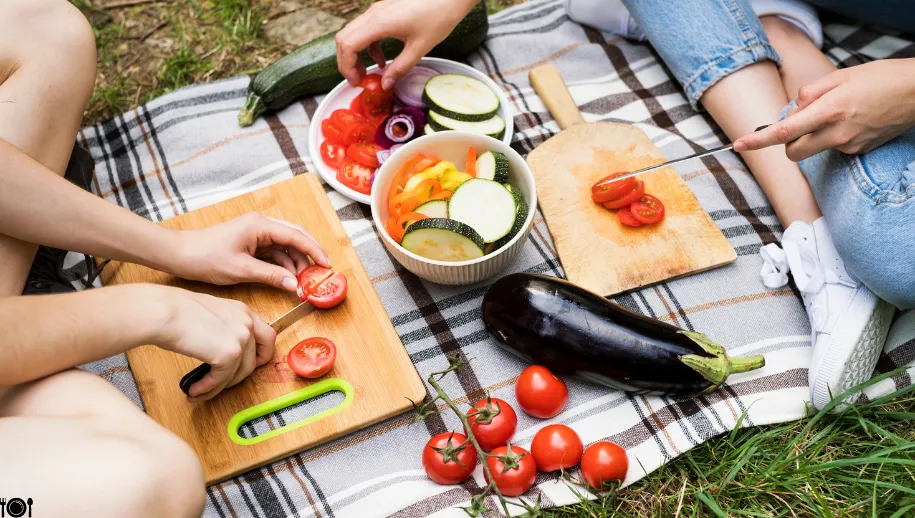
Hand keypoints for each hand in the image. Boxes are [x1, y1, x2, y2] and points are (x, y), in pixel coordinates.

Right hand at [150, 285, 276, 401]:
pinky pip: (221, 380)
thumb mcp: (209, 315)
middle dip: (240, 376)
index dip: (260, 355)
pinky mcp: (229, 354)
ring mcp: (240, 338)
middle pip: (257, 359)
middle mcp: (246, 323)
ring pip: (239, 374)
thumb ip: (222, 329)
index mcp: (242, 311)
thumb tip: (218, 349)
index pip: (267, 337)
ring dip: (219, 387)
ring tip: (200, 391)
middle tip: (223, 383)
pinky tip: (195, 390)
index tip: (247, 366)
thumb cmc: (174, 310)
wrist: (162, 312)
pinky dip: (208, 389)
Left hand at [166, 213, 329, 292]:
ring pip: (286, 246)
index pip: (296, 236)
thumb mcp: (241, 270)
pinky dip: (284, 264)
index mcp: (260, 225)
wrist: (180, 254)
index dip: (314, 251)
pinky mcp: (251, 243)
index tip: (327, 266)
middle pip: (295, 237)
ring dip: (297, 262)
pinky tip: (289, 278)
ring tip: (305, 281)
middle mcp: (261, 225)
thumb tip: (295, 285)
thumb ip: (272, 276)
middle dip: (310, 255)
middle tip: (321, 273)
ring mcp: (257, 233)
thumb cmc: (206, 257)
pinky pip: (275, 252)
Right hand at [335, 0, 477, 90]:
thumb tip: (385, 85)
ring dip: (356, 54)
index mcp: (379, 23)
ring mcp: (378, 11)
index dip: (347, 66)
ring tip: (368, 73)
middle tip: (358, 80)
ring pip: (353, 33)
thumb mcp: (419, 48)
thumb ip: (400, 68)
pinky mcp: (384, 11)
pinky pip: (366, 30)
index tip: (356, 82)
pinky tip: (382, 60)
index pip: (348, 45)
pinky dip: (368, 47)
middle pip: (344, 38)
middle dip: (347, 62)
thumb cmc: (438, 15)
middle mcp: (374, 14)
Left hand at [734, 59, 914, 160]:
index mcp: (828, 111)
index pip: (783, 132)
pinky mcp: (860, 152)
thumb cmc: (879, 78)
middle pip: (793, 152)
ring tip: (835, 115)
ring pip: (814, 150)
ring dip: (813, 138)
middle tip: (800, 123)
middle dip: (788, 142)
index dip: (758, 141)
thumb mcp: (840, 77)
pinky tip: (853, 121)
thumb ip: (809, 94)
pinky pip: (835, 148)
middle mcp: (836, 133)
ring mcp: (849, 146)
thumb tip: (792, 110)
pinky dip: (834, 137)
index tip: (738, 145)